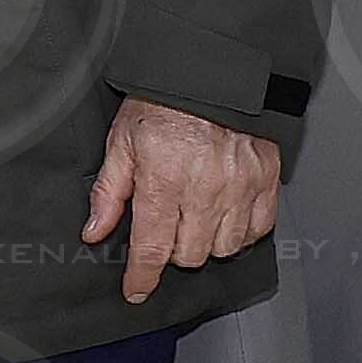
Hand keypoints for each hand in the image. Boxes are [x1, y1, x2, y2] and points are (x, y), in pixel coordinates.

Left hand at [83, 97, 283, 307]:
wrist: (211, 72)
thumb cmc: (163, 103)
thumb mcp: (122, 141)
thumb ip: (109, 192)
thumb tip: (95, 231)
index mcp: (163, 180)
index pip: (152, 247)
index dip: (142, 276)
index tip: (136, 290)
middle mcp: (205, 189)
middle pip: (190, 254)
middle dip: (172, 252)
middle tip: (166, 230)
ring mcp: (240, 186)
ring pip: (225, 248)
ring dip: (207, 243)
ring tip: (194, 219)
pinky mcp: (266, 180)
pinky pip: (258, 228)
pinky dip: (241, 231)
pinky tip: (224, 215)